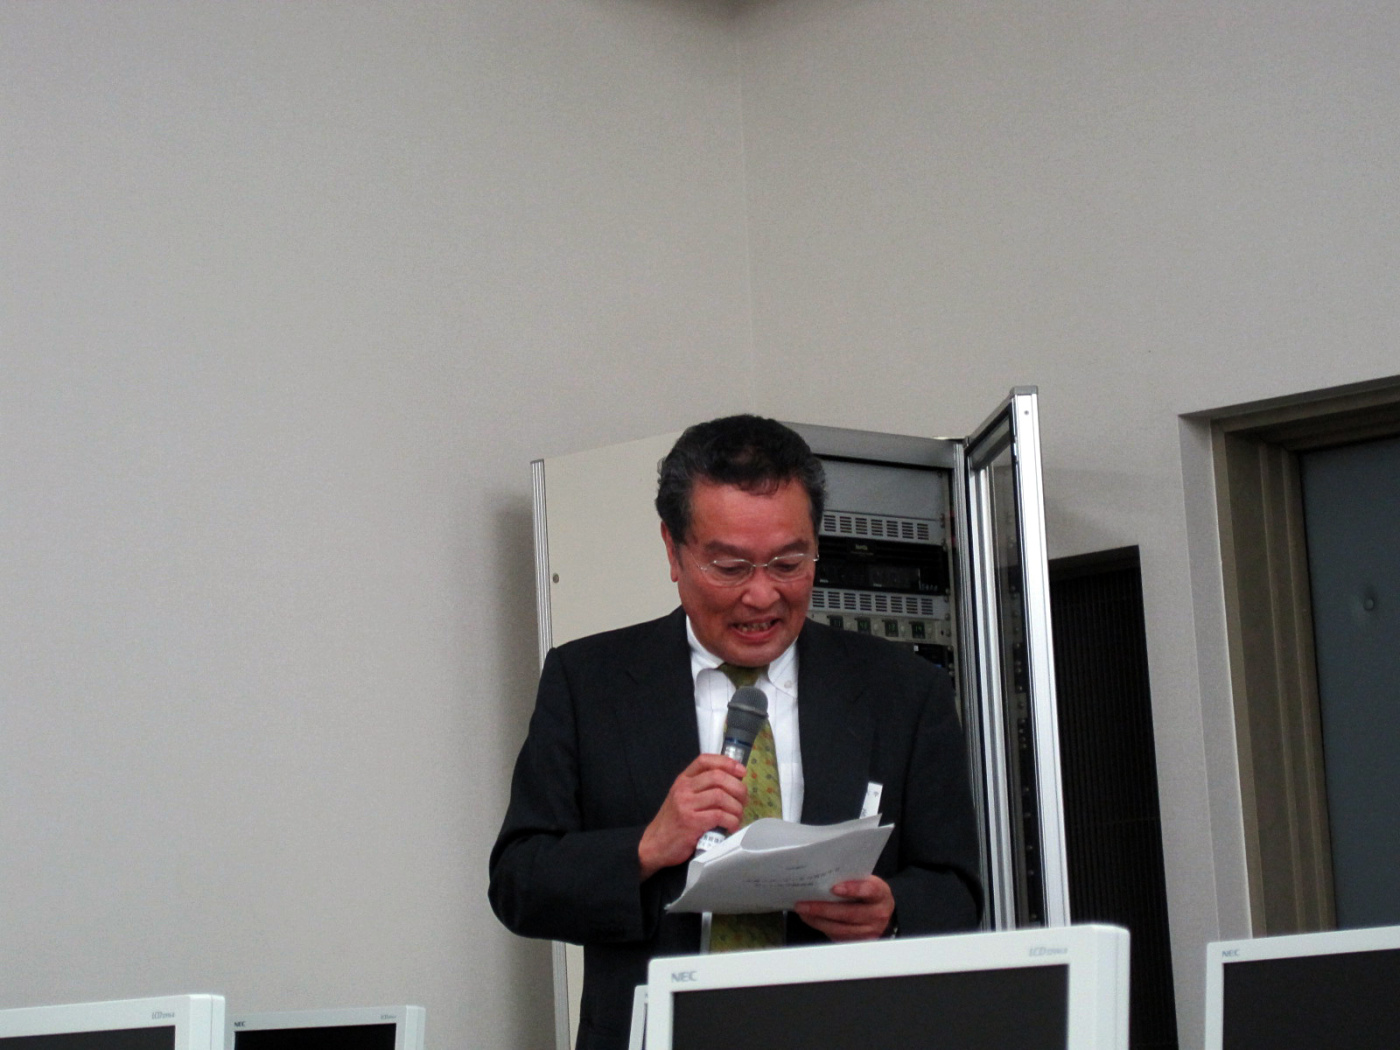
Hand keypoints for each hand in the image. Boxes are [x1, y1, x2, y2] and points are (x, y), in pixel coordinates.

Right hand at [638, 754, 746, 879]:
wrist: (655, 844)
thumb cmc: (674, 822)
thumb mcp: (682, 798)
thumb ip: (701, 789)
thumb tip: (733, 784)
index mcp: (683, 780)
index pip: (705, 761)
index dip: (726, 762)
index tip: (741, 771)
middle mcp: (683, 789)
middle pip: (718, 777)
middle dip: (738, 788)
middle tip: (744, 800)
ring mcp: (686, 805)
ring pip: (721, 796)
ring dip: (736, 807)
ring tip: (738, 815)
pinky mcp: (691, 823)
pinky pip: (719, 816)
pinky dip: (731, 821)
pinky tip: (732, 826)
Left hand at [794, 876, 894, 940]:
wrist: (880, 910)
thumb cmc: (867, 891)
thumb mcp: (865, 880)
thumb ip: (850, 878)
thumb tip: (822, 874)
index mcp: (881, 894)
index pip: (869, 890)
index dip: (853, 889)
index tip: (834, 888)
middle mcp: (878, 914)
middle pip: (849, 913)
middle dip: (823, 909)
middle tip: (803, 904)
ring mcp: (870, 931)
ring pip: (841, 928)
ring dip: (818, 920)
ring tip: (802, 911)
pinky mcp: (859, 942)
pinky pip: (838, 936)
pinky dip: (821, 927)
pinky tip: (810, 918)